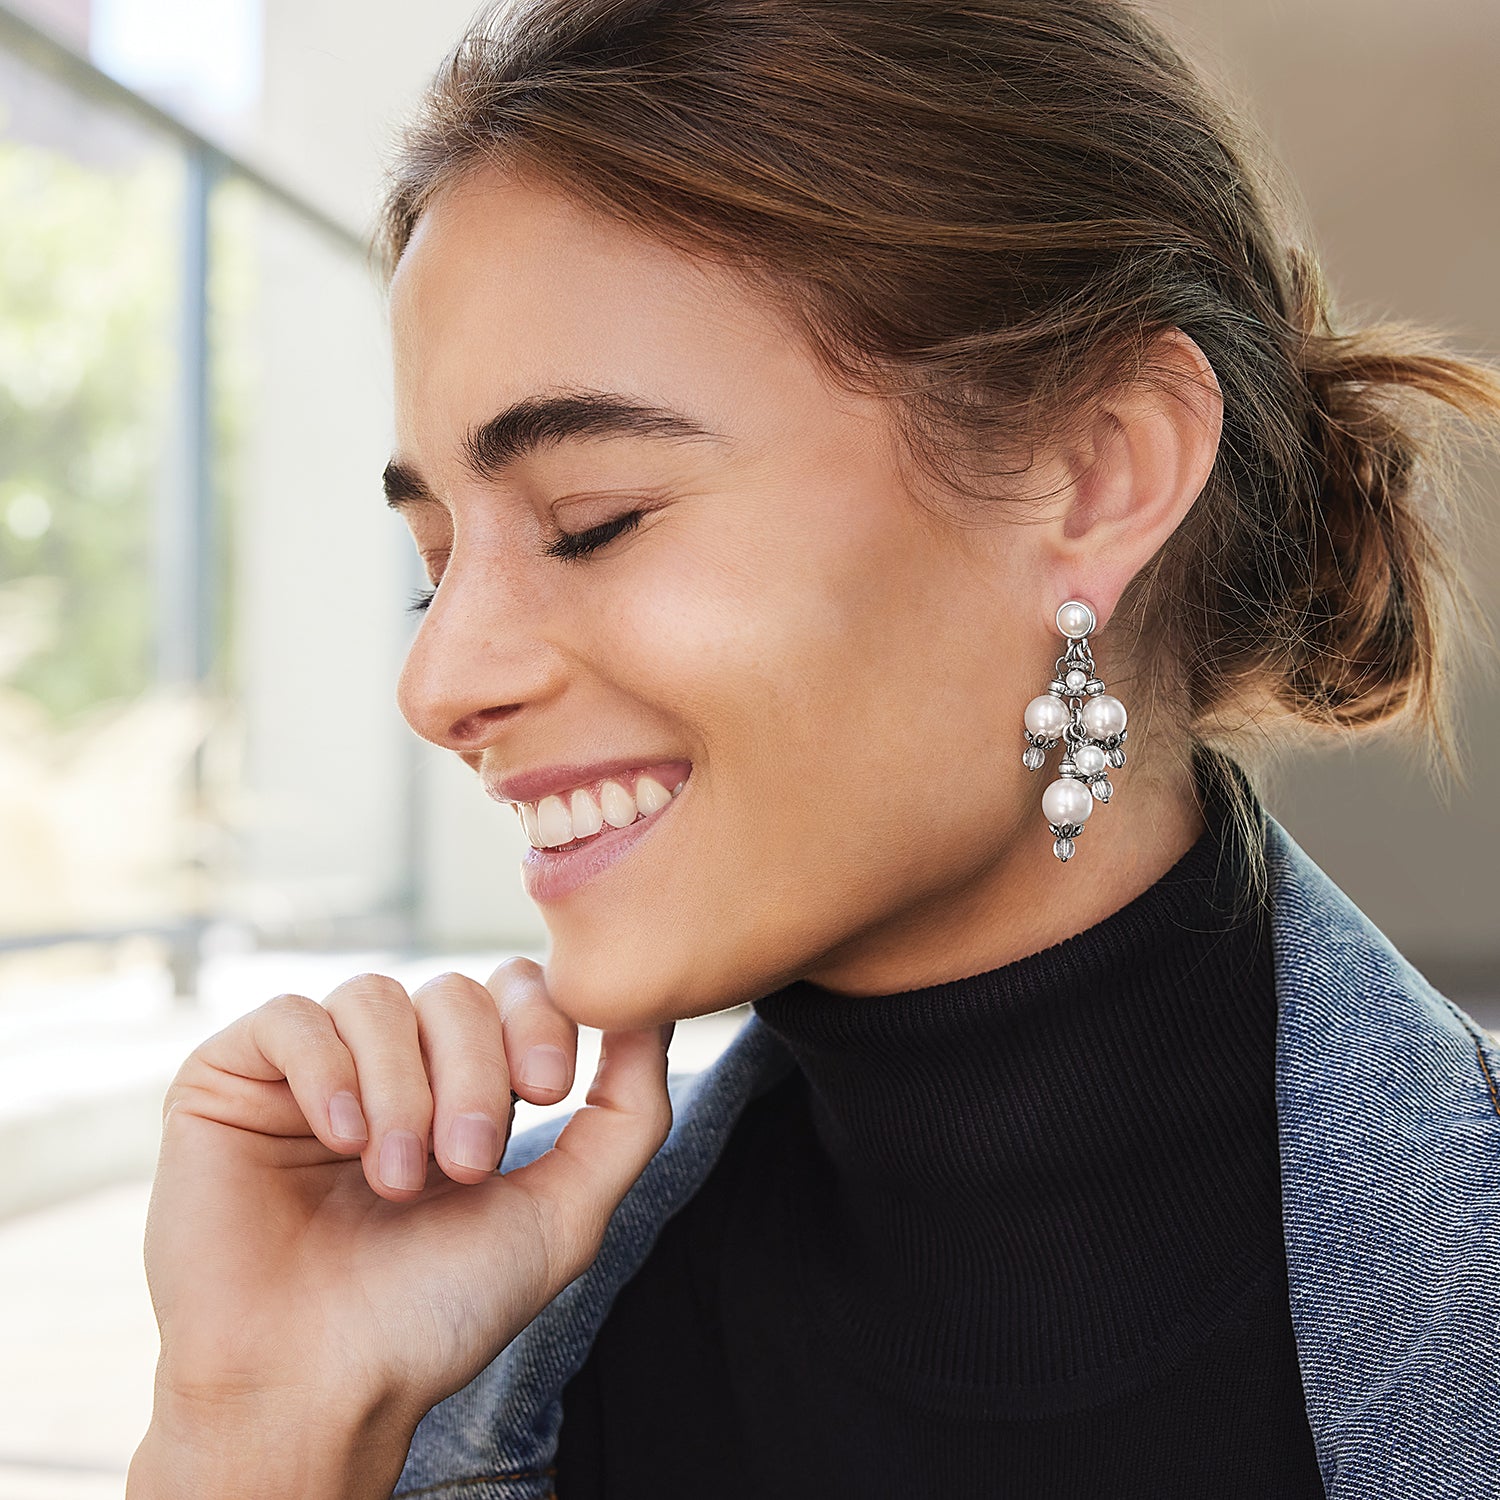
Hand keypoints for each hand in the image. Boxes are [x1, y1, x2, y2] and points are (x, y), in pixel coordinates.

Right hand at [138, 958, 673, 1436]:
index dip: (537, 1017)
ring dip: (402, 1087)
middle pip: (452, 991)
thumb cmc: (435, 1314)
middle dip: (473, 1073)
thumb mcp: (564, 1213)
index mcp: (462, 1086)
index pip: (511, 987)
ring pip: (375, 996)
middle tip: (463, 1166)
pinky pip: (291, 1018)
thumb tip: (650, 1012)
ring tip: (396, 1179)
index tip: (549, 1089)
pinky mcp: (231, 1078)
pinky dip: (328, 1071)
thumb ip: (625, 1114)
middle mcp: (389, 1066)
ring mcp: (311, 1069)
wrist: (312, 1388)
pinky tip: (337, 1141)